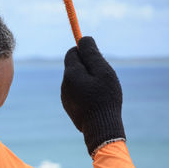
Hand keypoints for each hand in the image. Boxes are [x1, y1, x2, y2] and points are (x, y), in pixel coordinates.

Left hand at [61, 36, 125, 155]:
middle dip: (87, 67)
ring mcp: (65, 97)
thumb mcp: (102, 72)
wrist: (100, 128)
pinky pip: (76, 93)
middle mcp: (64, 84)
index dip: (84, 52)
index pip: (72, 52)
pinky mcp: (69, 106)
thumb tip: (82, 39)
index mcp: (71, 73)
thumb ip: (92, 54)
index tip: (97, 58)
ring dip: (87, 81)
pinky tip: (96, 101)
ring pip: (76, 80)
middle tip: (103, 77)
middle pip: (74, 66)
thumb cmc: (104, 98)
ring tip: (101, 91)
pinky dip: (85, 92)